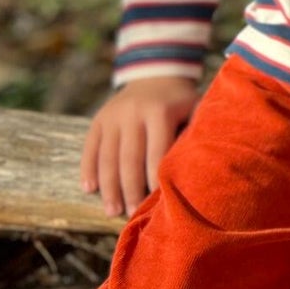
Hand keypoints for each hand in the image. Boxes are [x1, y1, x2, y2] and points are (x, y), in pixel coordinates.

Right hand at [81, 77, 198, 218]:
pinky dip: (88, 169)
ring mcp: (112, 116)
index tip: (157, 204)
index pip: (156, 151)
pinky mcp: (98, 119)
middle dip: (130, 189)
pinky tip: (89, 190)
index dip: (155, 178)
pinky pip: (90, 148)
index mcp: (159, 112)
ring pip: (107, 156)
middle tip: (131, 214)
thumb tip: (201, 170)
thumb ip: (195, 133)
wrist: (156, 74)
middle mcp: (132, 113)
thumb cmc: (181, 102)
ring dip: (108, 187)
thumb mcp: (194, 108)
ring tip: (112, 211)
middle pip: (128, 158)